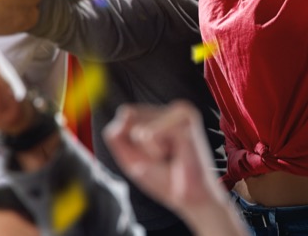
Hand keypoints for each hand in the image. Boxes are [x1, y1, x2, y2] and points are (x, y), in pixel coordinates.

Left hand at [104, 101, 227, 215]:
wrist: (190, 199)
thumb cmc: (165, 178)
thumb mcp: (130, 158)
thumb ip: (117, 135)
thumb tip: (123, 114)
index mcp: (164, 113)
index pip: (126, 114)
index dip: (130, 141)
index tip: (152, 154)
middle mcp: (174, 108)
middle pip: (129, 117)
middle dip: (138, 146)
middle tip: (162, 158)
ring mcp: (181, 113)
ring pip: (138, 129)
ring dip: (148, 151)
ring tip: (169, 157)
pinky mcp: (185, 122)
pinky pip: (150, 134)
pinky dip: (156, 151)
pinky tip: (176, 155)